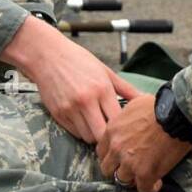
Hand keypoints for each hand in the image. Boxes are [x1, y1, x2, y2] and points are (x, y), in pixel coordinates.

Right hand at [1, 16, 140, 143]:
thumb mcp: (105, 71)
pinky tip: (84, 120)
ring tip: (98, 125)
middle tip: (112, 133)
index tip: (126, 127)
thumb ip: (126, 88)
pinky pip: (74, 132)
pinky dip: (81, 130)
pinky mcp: (58, 114)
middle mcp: (86, 101)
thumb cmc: (78, 60)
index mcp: (102, 89)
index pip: (118, 120)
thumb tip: (145, 99)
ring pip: (88, 137)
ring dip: (95, 135)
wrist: (47, 54)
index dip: (123, 127)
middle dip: (109, 137)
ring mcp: (70, 109)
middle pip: (103, 135)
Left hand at [97, 93, 191, 191]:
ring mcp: (129, 162)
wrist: (176, 115)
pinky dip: (150, 187)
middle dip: (118, 169)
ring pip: (123, 180)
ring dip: (133, 179)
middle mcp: (116, 148)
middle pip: (107, 168)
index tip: (120, 156)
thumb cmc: (161, 105)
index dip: (111, 155)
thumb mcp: (137, 102)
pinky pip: (143, 188)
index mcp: (112, 130)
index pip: (102, 150)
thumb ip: (132, 114)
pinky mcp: (144, 173)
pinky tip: (157, 183)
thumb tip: (140, 115)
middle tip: (130, 168)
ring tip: (144, 177)